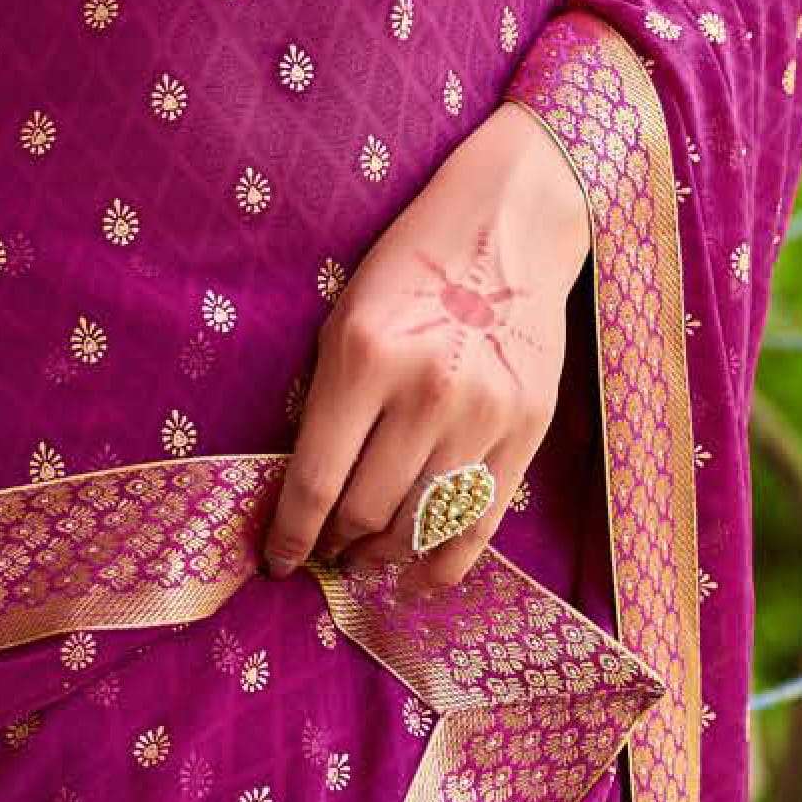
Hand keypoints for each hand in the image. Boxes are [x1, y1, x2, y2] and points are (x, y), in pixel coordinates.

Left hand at [265, 102, 592, 593]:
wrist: (506, 228)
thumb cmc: (410, 265)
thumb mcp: (346, 314)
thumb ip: (329, 396)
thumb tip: (308, 488)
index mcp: (363, 357)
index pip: (315, 480)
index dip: (289, 533)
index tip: (275, 559)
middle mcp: (423, 394)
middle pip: (366, 511)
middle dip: (335, 542)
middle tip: (323, 550)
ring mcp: (481, 417)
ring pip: (420, 526)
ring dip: (383, 554)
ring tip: (365, 555)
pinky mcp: (526, 431)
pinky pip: (480, 523)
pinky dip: (446, 561)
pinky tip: (421, 574)